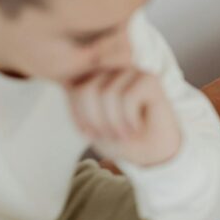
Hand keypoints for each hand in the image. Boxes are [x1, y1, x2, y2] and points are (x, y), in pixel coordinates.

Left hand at [64, 68, 181, 166]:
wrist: (152, 152)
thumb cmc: (120, 137)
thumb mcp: (89, 122)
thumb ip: (79, 100)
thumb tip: (67, 80)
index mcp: (94, 74)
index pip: (73, 88)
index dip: (78, 116)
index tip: (90, 134)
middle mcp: (112, 67)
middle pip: (87, 90)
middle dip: (96, 121)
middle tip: (108, 137)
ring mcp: (132, 70)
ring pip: (107, 94)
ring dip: (114, 123)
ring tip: (123, 135)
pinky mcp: (150, 78)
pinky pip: (127, 98)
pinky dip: (129, 120)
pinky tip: (136, 128)